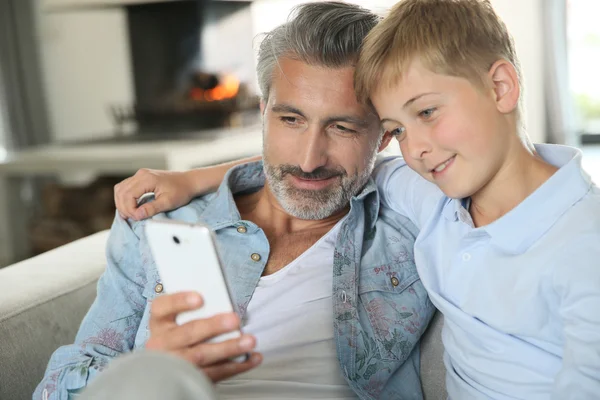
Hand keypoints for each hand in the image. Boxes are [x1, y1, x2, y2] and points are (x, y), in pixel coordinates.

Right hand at [114, 169, 195, 219]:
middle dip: (124, 207)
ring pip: (121, 189)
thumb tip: (137, 215)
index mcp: (147, 179)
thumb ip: (152, 208)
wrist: (189, 181)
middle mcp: (141, 174)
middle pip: (121, 192)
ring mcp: (140, 175)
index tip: (137, 218)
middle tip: (132, 218)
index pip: (127, 195)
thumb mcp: (168, 202)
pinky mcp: (142, 177)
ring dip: (122, 203)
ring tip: (130, 214)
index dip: (129, 209)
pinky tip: (131, 207)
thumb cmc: (181, 191)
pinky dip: (125, 198)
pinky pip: (126, 187)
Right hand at [145, 291, 261, 381]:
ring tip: (249, 341)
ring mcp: (174, 363)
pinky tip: (251, 358)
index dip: (179, 301)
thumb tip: (223, 300)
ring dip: (229, 347)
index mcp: (160, 322)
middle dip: (213, 326)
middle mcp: (162, 343)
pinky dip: (236, 366)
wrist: (165, 369)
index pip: (162, 307)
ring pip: (202, 355)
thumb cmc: (178, 335)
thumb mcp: (176, 321)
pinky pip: (214, 373)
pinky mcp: (189, 378)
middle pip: (188, 332)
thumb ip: (194, 311)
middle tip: (234, 320)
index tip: (200, 298)